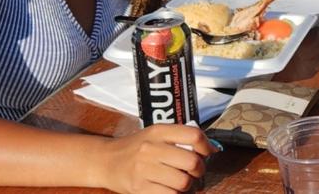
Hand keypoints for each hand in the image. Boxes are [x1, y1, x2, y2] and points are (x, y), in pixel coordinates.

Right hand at [100, 124, 216, 193]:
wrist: (105, 161)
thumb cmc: (136, 148)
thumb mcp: (156, 135)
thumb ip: (181, 139)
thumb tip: (213, 149)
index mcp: (158, 131)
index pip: (193, 135)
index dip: (206, 146)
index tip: (207, 153)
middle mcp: (151, 148)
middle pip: (192, 162)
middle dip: (199, 170)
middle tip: (194, 172)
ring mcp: (144, 169)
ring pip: (183, 182)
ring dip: (187, 185)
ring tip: (181, 182)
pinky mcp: (139, 188)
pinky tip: (170, 189)